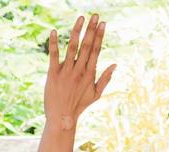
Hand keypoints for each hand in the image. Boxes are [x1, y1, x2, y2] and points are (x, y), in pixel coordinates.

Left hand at [43, 14, 115, 132]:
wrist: (62, 118)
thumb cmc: (79, 106)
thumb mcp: (96, 94)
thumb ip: (105, 78)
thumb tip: (115, 64)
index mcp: (89, 73)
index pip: (96, 50)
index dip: (100, 36)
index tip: (103, 23)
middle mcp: (79, 70)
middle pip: (87, 45)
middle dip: (92, 29)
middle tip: (95, 15)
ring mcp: (66, 72)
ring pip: (72, 47)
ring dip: (77, 31)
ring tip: (81, 18)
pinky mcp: (53, 74)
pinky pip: (53, 56)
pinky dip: (53, 44)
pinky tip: (53, 31)